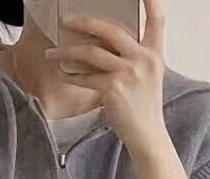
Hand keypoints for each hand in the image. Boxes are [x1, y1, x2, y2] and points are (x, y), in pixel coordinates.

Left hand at [45, 0, 167, 158]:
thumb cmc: (142, 109)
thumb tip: (101, 46)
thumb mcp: (146, 78)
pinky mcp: (113, 88)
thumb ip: (132, 58)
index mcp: (153, 54)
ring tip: (53, 53)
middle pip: (111, 29)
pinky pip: (85, 76)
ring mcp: (129, 73)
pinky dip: (70, 73)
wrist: (147, 135)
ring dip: (67, 51)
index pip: (156, 20)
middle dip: (84, 22)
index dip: (150, 1)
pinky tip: (61, 72)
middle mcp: (143, 59)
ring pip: (91, 52)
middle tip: (66, 20)